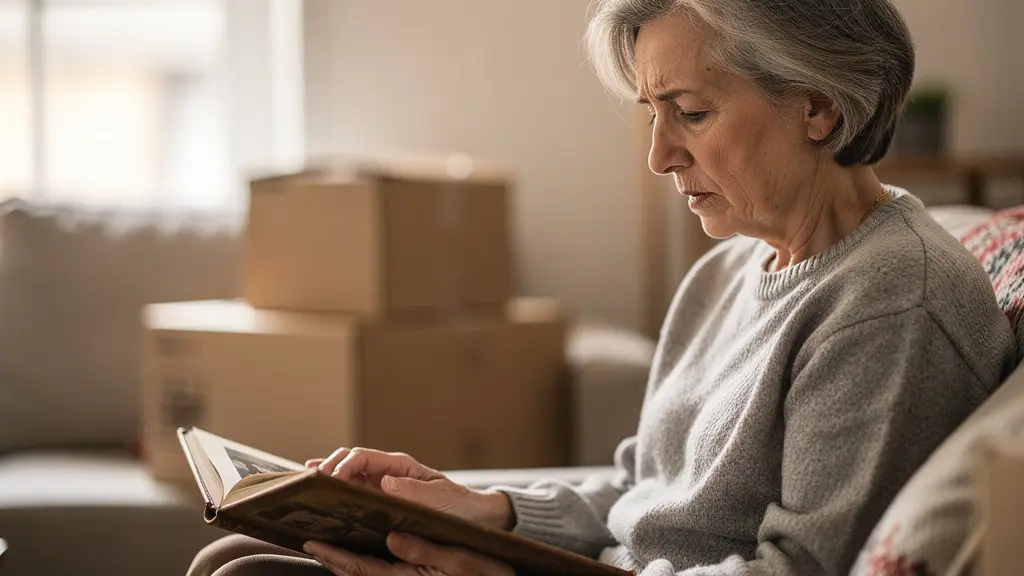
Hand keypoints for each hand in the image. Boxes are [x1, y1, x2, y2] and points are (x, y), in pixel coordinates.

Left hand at [304, 533, 512, 575]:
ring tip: (326, 538)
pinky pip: (378, 570)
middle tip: (308, 537)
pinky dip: (361, 558)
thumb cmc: (485, 575)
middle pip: (355, 573)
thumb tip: (392, 537)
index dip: (334, 557)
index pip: (360, 570)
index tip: (313, 542)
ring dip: (343, 558)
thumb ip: (424, 551)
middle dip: (331, 557)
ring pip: (364, 572)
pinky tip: (358, 544)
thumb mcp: (459, 561)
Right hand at [307, 447, 513, 530]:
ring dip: (326, 475)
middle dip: (328, 468)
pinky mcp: (378, 500)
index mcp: (400, 466)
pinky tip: (317, 492)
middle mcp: (386, 472)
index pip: (363, 457)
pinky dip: (333, 488)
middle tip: (311, 483)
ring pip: (346, 474)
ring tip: (305, 483)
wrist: (472, 517)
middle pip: (349, 461)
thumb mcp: (440, 499)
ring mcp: (380, 485)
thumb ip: (416, 492)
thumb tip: (386, 483)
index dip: (344, 465)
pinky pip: (351, 491)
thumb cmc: (457, 505)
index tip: (331, 480)